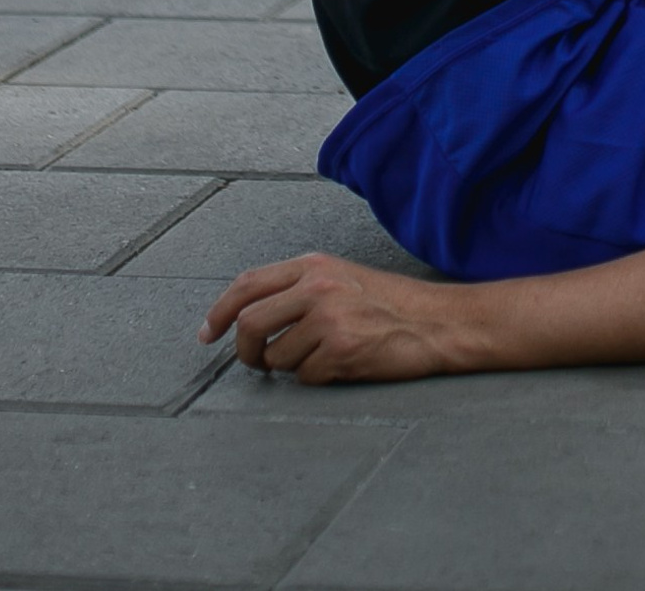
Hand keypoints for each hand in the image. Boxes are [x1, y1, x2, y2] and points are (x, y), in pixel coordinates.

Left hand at [199, 252, 456, 385]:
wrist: (437, 322)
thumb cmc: (390, 304)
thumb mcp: (341, 279)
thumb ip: (299, 289)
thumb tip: (250, 315)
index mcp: (314, 265)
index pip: (248, 283)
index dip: (220, 311)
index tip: (207, 333)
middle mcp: (317, 287)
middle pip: (250, 323)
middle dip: (245, 351)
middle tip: (255, 363)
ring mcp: (329, 318)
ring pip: (277, 357)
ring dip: (291, 366)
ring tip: (323, 356)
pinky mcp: (341, 350)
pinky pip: (305, 377)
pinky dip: (318, 378)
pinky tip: (343, 364)